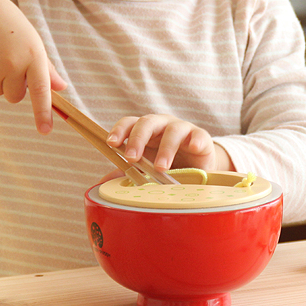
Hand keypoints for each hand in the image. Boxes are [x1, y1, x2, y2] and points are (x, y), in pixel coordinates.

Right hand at [0, 0, 65, 132]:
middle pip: (16, 97)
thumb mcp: (34, 42)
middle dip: (15, 86)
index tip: (45, 130)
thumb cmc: (11, 26)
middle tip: (10, 62)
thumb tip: (61, 87)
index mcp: (34, 56)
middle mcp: (14, 63)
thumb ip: (46, 68)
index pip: (41, 90)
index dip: (43, 112)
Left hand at [106, 114, 233, 172]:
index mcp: (146, 131)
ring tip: (161, 167)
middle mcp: (163, 125)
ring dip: (166, 149)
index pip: (130, 123)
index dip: (120, 130)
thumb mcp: (147, 170)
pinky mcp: (202, 137)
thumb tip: (104, 183)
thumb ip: (128, 173)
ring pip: (173, 130)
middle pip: (148, 122)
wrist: (198, 169)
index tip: (112, 143)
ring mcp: (183, 129)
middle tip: (132, 157)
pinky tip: (194, 148)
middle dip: (138, 139)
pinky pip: (199, 135)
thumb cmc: (169, 165)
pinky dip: (196, 141)